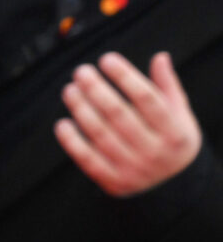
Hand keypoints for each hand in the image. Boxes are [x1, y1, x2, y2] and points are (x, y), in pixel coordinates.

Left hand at [58, 51, 203, 196]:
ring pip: (101, 134)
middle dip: (96, 89)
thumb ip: (168, 86)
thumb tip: (160, 56)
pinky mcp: (115, 181)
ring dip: (81, 109)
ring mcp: (135, 169)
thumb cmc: (172, 140)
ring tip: (70, 90)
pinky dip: (72, 141)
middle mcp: (156, 152)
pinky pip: (88, 160)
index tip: (107, 59)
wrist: (176, 186)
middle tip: (81, 71)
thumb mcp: (179, 115)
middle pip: (119, 114)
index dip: (125, 76)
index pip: (147, 99)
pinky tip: (62, 123)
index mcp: (175, 132)